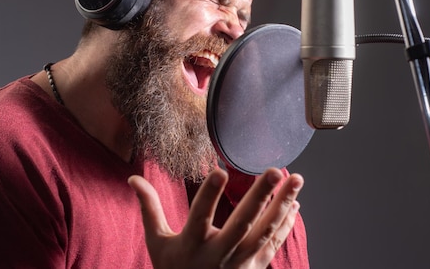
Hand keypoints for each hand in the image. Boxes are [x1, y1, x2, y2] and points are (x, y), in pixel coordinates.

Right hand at [128, 167, 303, 268]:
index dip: (209, 194)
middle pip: (242, 224)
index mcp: (192, 245)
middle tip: (273, 170)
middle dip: (259, 196)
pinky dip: (285, 223)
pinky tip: (295, 202)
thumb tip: (133, 177)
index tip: (221, 170)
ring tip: (297, 179)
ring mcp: (240, 264)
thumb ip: (149, 208)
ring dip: (282, 204)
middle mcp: (218, 255)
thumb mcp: (157, 242)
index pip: (200, 216)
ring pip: (265, 232)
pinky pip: (274, 244)